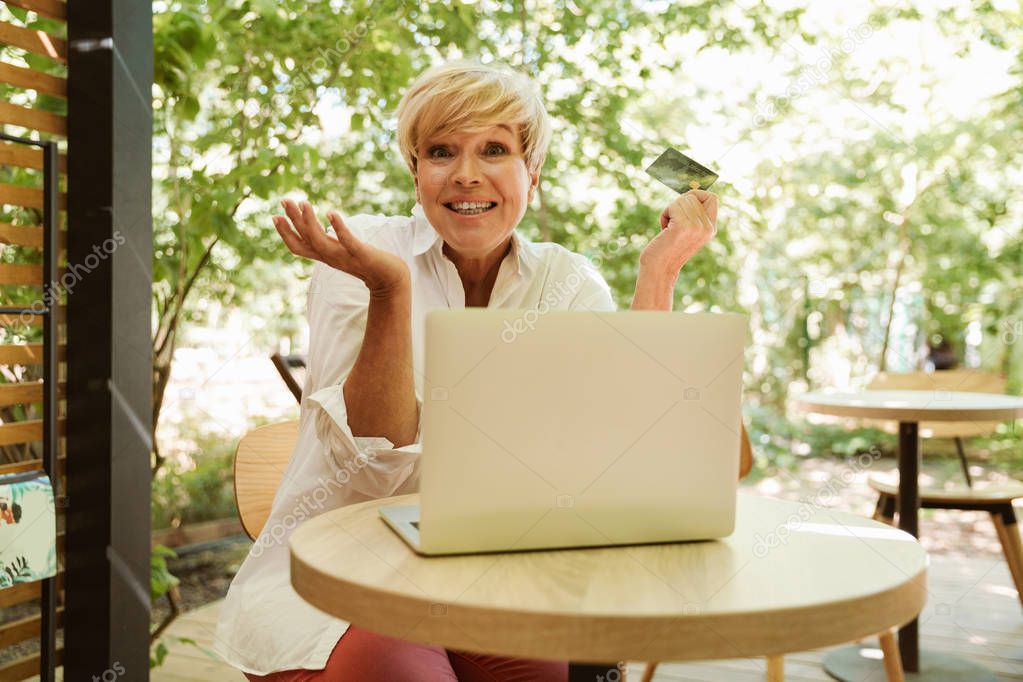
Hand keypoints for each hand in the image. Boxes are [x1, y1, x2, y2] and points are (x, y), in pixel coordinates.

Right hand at [273, 199, 409, 293]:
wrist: (391, 281)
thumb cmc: (368, 263)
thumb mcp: (344, 251)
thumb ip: (332, 242)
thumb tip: (323, 226)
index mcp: (326, 256)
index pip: (299, 247)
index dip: (285, 233)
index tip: (274, 216)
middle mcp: (331, 258)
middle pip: (306, 240)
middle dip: (292, 221)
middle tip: (284, 200)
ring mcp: (345, 257)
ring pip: (320, 241)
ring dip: (310, 222)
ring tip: (303, 202)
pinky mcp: (361, 255)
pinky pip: (347, 241)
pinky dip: (338, 228)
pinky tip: (331, 213)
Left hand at [639, 189, 717, 280]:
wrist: (659, 269)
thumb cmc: (668, 249)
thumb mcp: (688, 230)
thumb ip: (694, 214)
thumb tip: (692, 193)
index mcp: (711, 228)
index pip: (712, 197)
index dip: (696, 196)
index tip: (684, 207)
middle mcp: (707, 227)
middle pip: (693, 196)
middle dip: (678, 205)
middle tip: (672, 223)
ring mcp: (696, 227)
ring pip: (682, 199)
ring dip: (670, 210)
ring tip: (668, 228)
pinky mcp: (682, 227)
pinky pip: (672, 206)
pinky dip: (664, 215)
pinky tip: (664, 230)